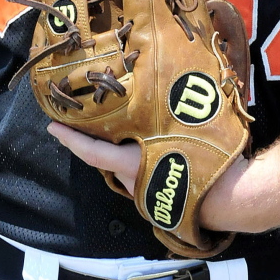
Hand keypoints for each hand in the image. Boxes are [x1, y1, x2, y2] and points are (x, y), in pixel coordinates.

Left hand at [46, 122, 252, 230]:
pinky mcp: (156, 193)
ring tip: (125, 120)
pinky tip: (153, 140)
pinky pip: (140, 170)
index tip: (52, 126)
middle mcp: (132, 179)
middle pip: (107, 157)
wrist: (228, 197)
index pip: (91, 151)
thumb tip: (169, 82)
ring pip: (124, 164)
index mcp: (131, 163)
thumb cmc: (205, 159)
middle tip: (92, 113)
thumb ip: (166, 110)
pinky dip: (140, 155)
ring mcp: (143, 190)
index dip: (70, 139)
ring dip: (122, 147)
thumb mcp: (183, 127)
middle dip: (98, 139)